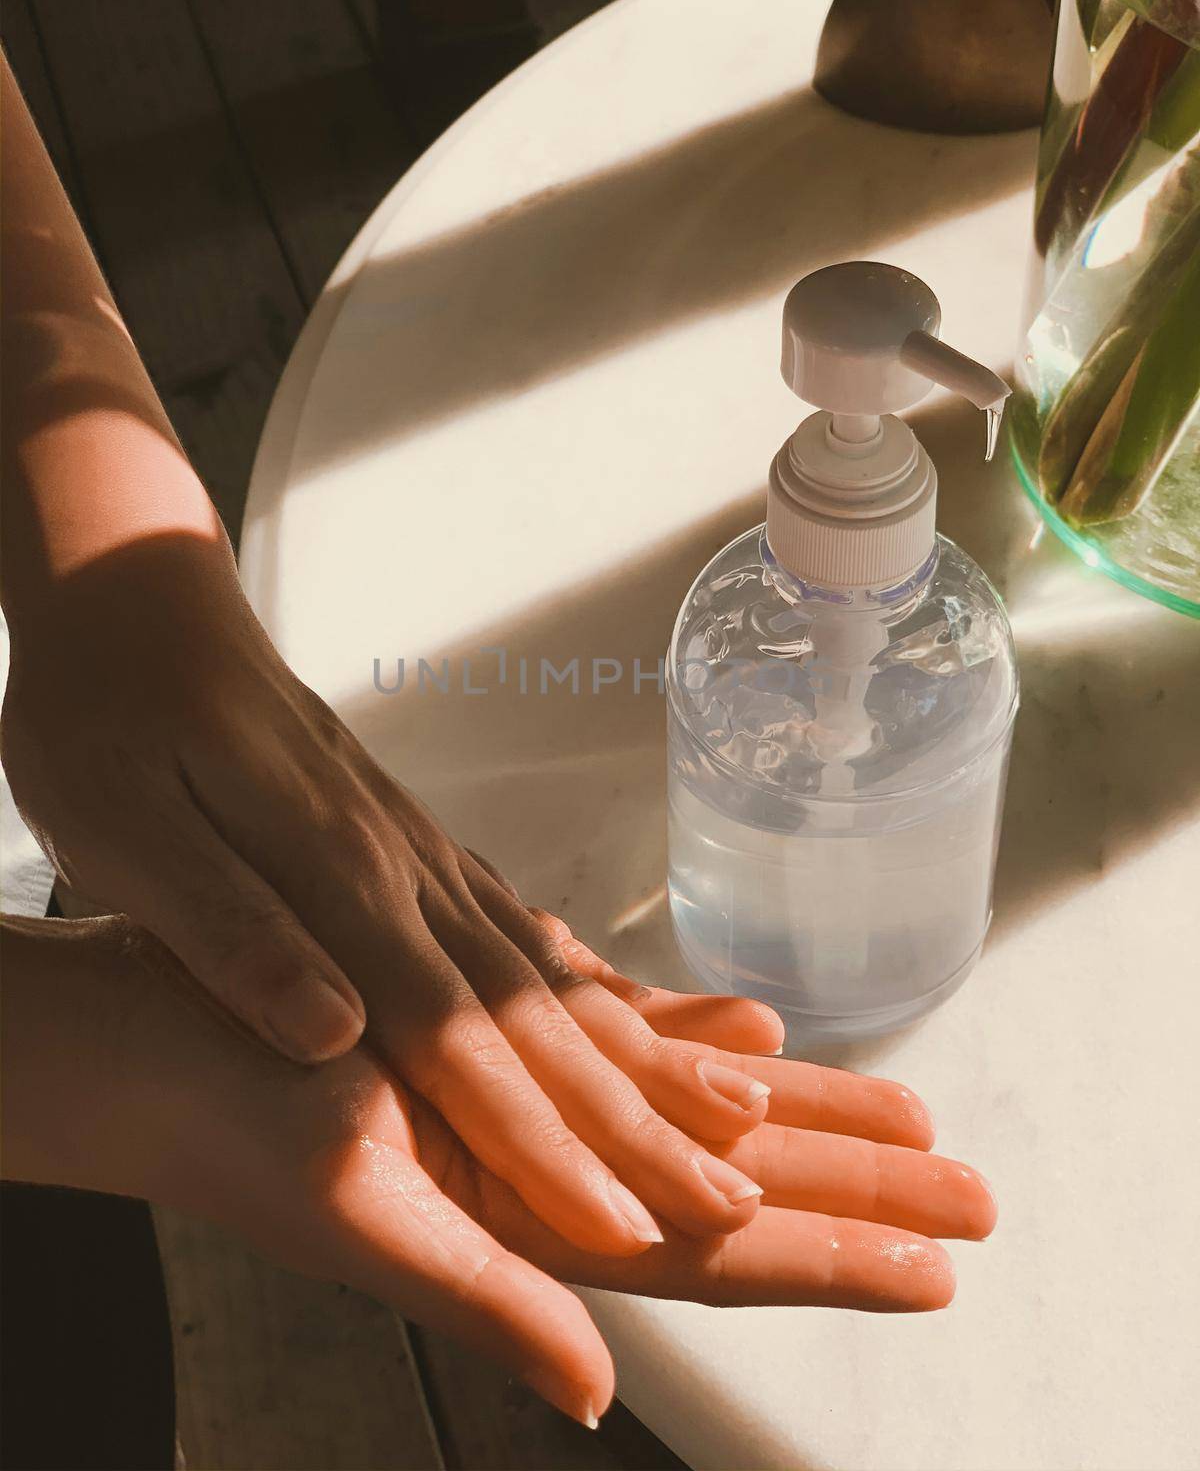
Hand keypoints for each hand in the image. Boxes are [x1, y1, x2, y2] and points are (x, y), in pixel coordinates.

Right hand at [0, 914, 996, 1428]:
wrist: (167, 1042)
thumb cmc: (238, 1126)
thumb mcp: (360, 1221)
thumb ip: (486, 1306)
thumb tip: (595, 1394)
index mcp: (536, 1224)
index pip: (720, 1255)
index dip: (830, 1258)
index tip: (933, 1263)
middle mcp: (555, 1171)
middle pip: (739, 1188)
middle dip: (856, 1185)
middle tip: (968, 1190)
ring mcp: (536, 1106)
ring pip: (703, 1112)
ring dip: (802, 1114)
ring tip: (902, 1111)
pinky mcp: (504, 1042)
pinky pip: (626, 1041)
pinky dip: (696, 1036)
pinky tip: (751, 1027)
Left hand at [3, 534, 784, 1260]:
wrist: (136, 594)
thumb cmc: (108, 711)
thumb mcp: (121, 831)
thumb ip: (234, 934)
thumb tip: (335, 1036)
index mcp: (335, 871)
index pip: (457, 1036)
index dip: (540, 1140)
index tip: (618, 1223)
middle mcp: (401, 861)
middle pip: (534, 1011)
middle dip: (631, 1116)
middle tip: (724, 1195)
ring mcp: (413, 842)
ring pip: (543, 966)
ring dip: (631, 1051)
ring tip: (718, 1110)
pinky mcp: (402, 830)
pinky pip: (513, 918)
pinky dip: (579, 974)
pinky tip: (613, 1003)